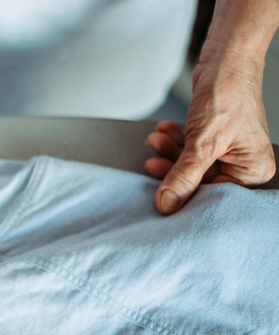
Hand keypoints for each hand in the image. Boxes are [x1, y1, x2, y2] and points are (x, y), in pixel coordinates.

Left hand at [145, 56, 274, 214]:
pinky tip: (164, 131)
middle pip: (199, 181)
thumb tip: (167, 205)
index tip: (161, 197)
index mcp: (253, 170)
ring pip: (189, 164)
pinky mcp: (211, 138)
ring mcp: (226, 150)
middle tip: (152, 164)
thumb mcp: (203, 142)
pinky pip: (188, 148)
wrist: (225, 58)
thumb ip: (184, 176)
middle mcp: (242, 163)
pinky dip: (174, 140)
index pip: (214, 195)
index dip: (186, 196)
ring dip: (169, 152)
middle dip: (173, 169)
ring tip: (156, 140)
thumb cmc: (228, 93)